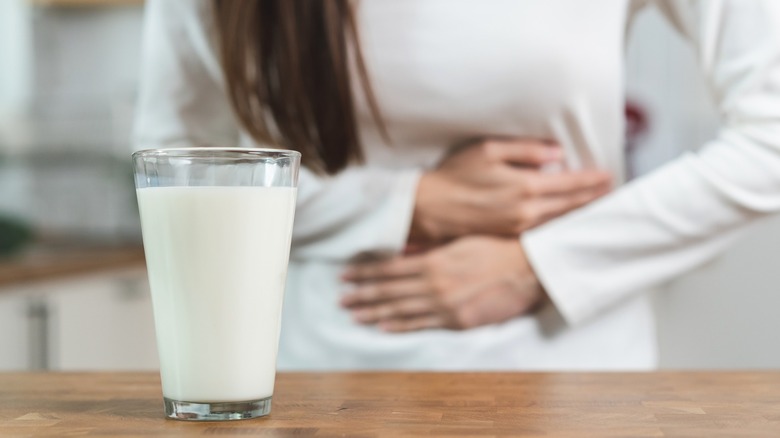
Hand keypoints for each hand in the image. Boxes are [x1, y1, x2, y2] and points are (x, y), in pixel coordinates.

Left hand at [340, 236, 544, 331]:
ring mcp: (444, 305)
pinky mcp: (457, 321)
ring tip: (354, 315)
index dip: (365, 273)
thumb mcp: (459, 240)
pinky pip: (422, 325)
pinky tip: (383, 328)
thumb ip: (429, 245)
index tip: (345, 275)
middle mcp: (434, 283)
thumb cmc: (496, 248)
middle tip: (340, 299)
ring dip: (374, 313)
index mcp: (433, 260)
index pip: (389, 268)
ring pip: (400, 310)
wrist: (529, 268)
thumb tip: (402, 245)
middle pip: (389, 291)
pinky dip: (401, 326)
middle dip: (362, 295)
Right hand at [410, 138, 611, 243]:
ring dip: (579, 213)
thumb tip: (556, 154)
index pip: (570, 183)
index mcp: (525, 187)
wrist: (430, 208)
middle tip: (612, 194)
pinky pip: (542, 230)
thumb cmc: (456, 175)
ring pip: (559, 221)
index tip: (609, 176)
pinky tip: (566, 221)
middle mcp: (526, 211)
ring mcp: (518, 227)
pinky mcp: (508, 236)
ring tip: (595, 207)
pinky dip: (559, 225)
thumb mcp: (489, 150)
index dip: (592, 180)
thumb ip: (525, 150)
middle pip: (570, 206)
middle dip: (593, 199)